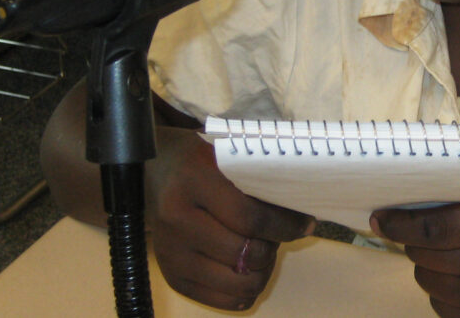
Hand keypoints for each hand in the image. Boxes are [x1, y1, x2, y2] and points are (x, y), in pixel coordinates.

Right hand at [147, 130, 315, 310]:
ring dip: (261, 270)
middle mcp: (177, 220)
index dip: (285, 226)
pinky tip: (247, 268)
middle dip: (272, 246)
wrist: (155, 172)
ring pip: (240, 284)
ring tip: (260, 249)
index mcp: (193, 182)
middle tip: (274, 234)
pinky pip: (225, 301)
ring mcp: (171, 253)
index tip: (305, 224)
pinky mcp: (172, 277)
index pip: (250, 218)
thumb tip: (302, 215)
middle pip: (247, 254)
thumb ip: (260, 181)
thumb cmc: (200, 161)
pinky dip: (246, 289)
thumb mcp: (228, 157)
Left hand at [371, 168, 459, 317]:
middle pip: (426, 260)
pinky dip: (444, 296)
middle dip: (412, 244)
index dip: (399, 223)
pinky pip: (449, 314)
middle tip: (413, 232)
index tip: (381, 217)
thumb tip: (430, 185)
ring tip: (444, 254)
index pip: (434, 228)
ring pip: (433, 288)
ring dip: (428, 269)